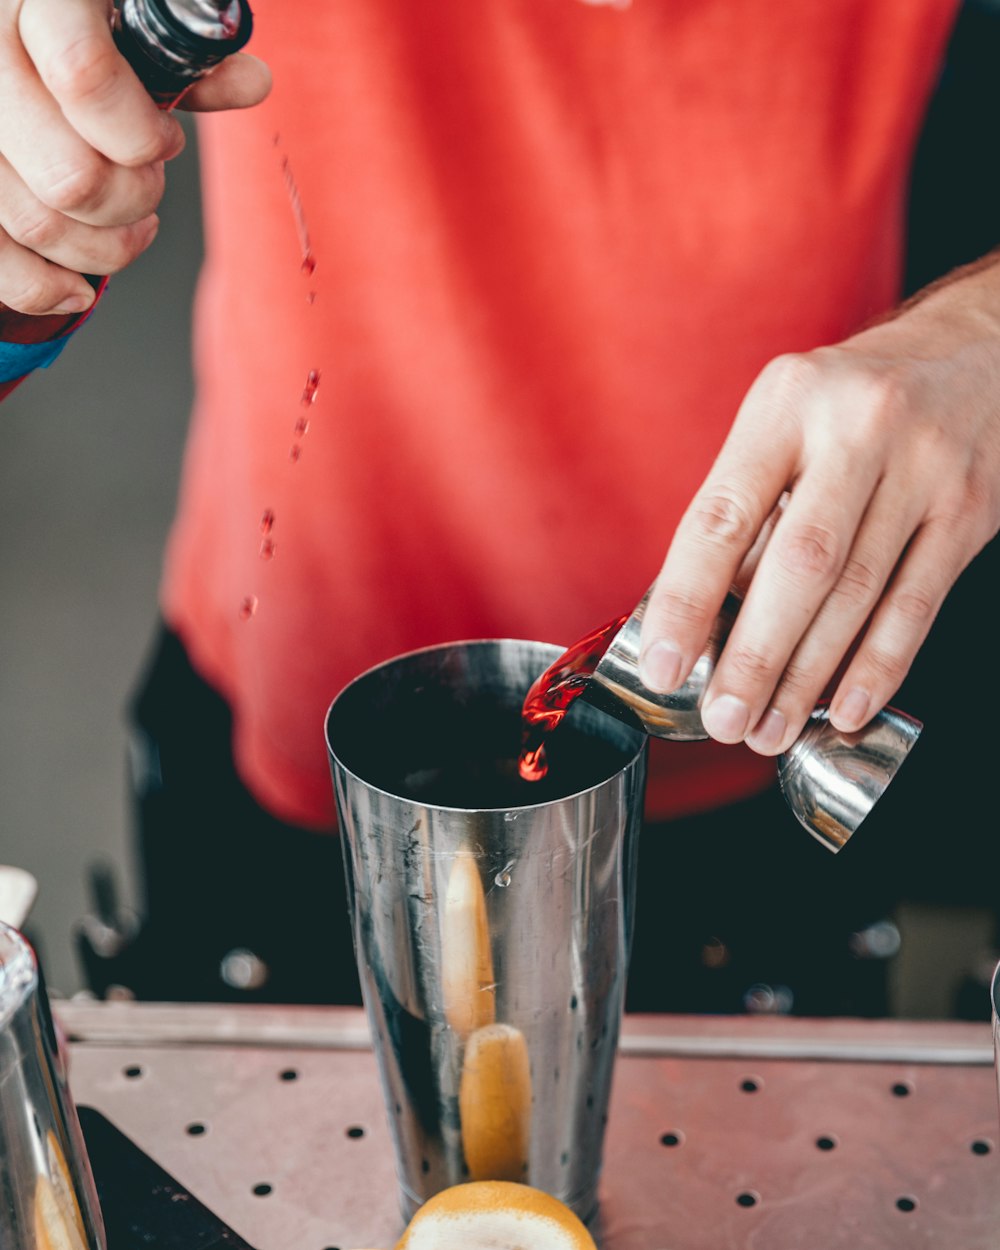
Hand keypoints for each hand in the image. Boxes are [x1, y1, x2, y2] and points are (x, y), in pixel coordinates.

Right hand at [0, 0, 269, 315]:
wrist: (11, 24)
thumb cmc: (79, 30)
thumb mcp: (133, 26)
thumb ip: (190, 64)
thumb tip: (253, 83)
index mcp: (37, 4)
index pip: (87, 79)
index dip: (142, 133)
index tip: (166, 142)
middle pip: (72, 176)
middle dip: (134, 197)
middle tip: (149, 181)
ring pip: (39, 224)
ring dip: (107, 246)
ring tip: (132, 223)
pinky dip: (42, 289)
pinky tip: (79, 290)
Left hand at [639, 255, 999, 754]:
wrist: (977, 349)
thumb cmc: (853, 399)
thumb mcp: (785, 420)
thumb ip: (746, 507)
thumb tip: (698, 616)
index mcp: (786, 403)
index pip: (722, 516)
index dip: (687, 599)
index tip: (666, 664)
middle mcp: (857, 429)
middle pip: (798, 566)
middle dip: (754, 657)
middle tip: (724, 720)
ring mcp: (923, 469)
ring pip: (857, 595)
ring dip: (808, 676)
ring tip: (770, 728)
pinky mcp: (970, 509)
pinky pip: (916, 603)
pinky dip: (877, 665)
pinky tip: (843, 707)